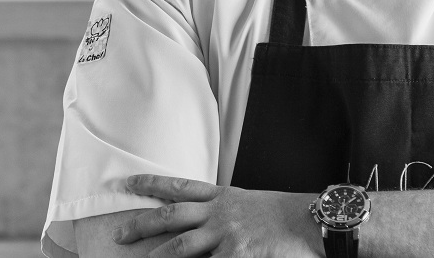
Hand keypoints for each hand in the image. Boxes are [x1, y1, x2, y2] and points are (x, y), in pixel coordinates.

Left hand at [115, 175, 319, 257]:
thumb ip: (222, 210)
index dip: (151, 184)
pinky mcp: (237, 256)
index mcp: (221, 196)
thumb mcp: (248, 202)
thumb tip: (200, 220)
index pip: (178, 186)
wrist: (314, 221)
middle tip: (119, 234)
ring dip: (158, 255)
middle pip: (169, 217)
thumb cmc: (285, 214)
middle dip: (140, 225)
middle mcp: (218, 212)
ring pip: (180, 246)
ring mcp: (226, 235)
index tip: (128, 182)